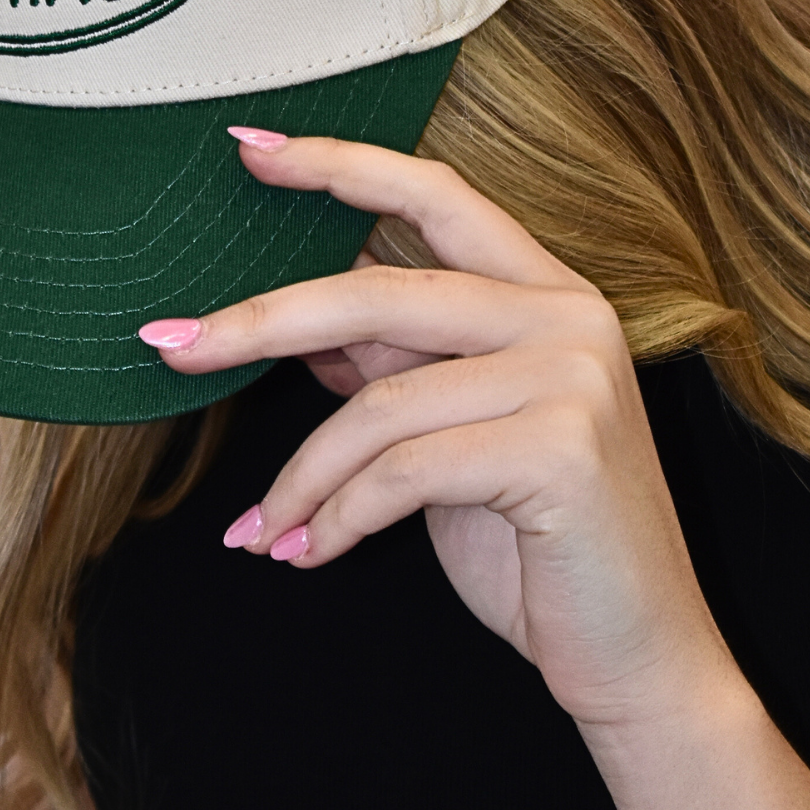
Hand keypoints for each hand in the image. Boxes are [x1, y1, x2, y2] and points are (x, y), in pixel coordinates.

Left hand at [139, 133, 738, 737]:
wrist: (642, 660)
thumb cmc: (543, 549)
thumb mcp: (457, 437)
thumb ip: (398, 369)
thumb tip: (302, 327)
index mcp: (548, 293)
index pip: (435, 195)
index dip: (339, 164)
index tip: (248, 149)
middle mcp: (569, 316)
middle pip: (380, 292)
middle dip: (260, 320)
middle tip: (167, 343)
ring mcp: (572, 378)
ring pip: (379, 403)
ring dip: (299, 477)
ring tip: (261, 531)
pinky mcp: (561, 450)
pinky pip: (402, 471)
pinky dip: (337, 518)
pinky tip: (306, 554)